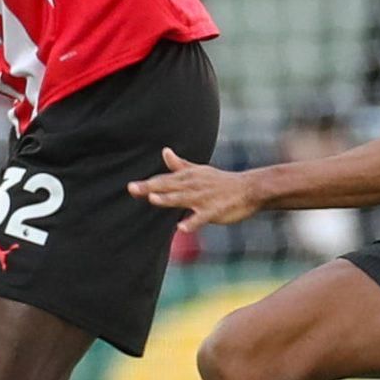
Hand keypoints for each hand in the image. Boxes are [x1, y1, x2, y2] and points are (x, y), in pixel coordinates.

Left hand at [128, 149, 263, 232]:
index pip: (164, 180)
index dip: (147, 183)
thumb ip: (180, 165)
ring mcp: (204, 198)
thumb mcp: (199, 171)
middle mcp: (193, 185)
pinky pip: (201, 218)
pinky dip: (192, 223)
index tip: (130, 187)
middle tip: (132, 189)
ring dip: (168, 198)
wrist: (250, 188)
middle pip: (168, 186)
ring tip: (152, 199)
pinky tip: (181, 229)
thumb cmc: (222, 182)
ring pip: (183, 198)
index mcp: (189, 177)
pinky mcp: (214, 211)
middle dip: (150, 187)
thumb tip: (165, 151)